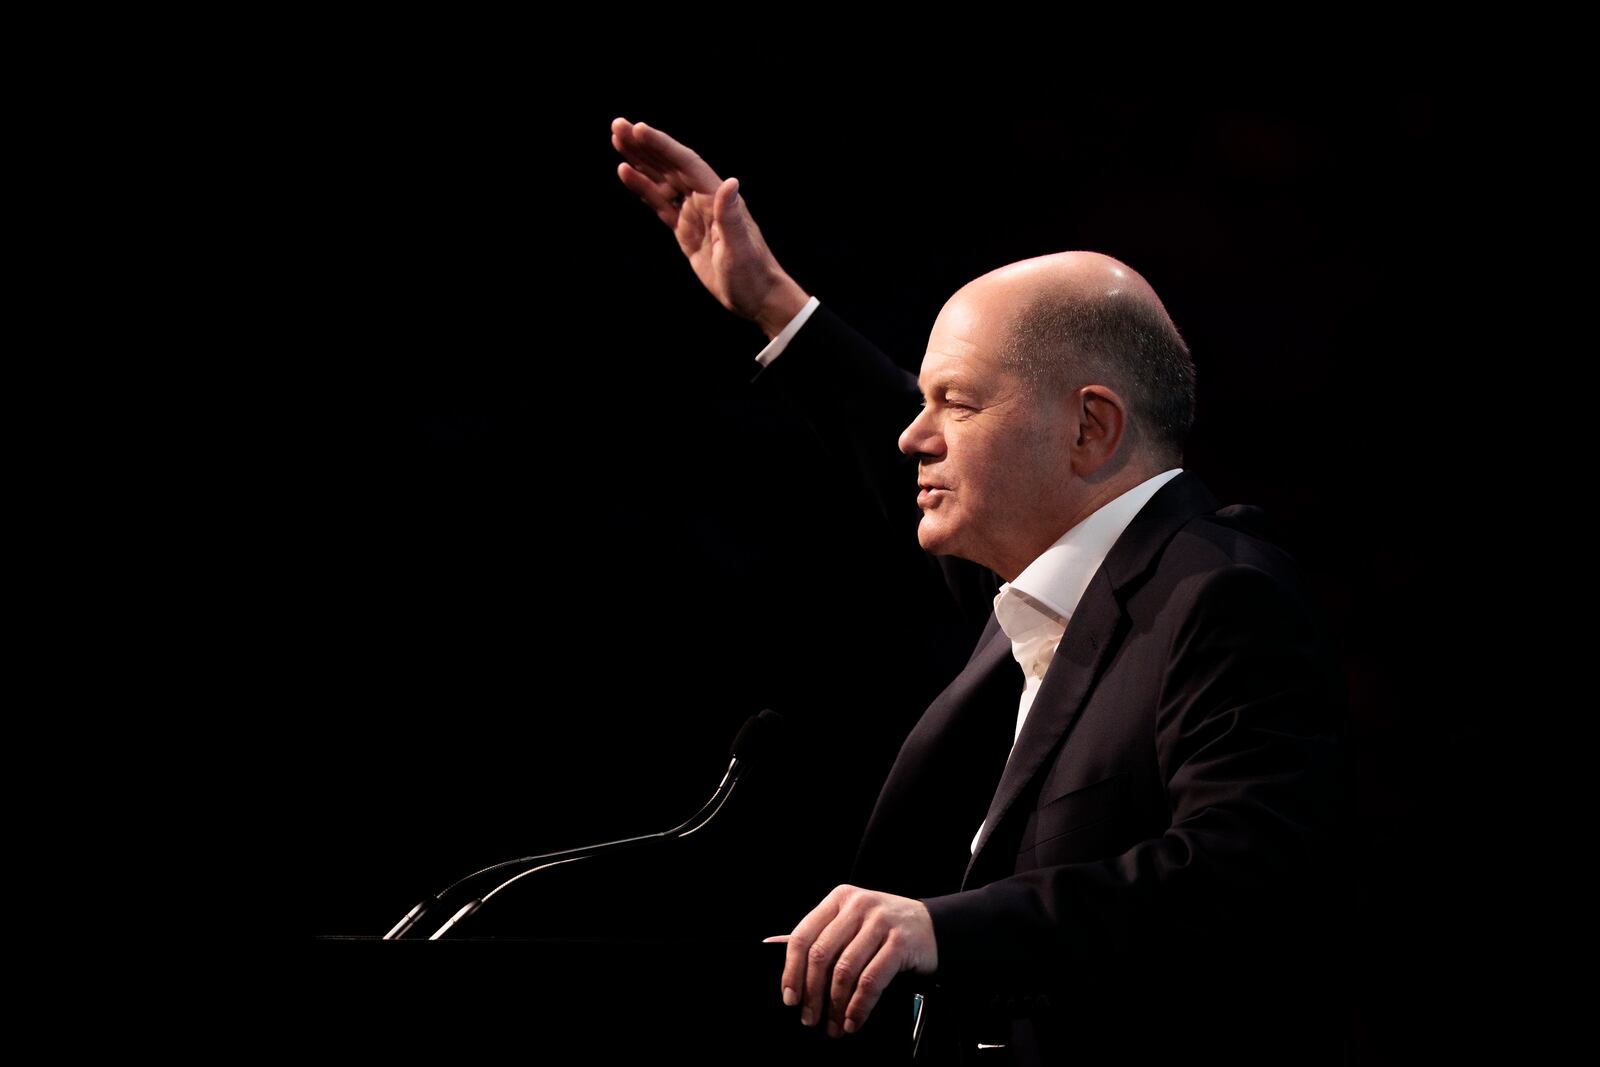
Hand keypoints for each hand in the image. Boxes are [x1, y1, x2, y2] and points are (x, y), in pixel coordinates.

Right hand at [610, 116, 808, 338]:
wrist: (756, 296)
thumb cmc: (752, 273)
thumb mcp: (740, 248)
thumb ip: (731, 216)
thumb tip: (730, 182)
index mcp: (716, 197)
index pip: (686, 163)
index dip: (662, 145)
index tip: (638, 129)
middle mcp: (704, 199)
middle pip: (670, 165)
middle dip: (644, 145)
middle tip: (617, 126)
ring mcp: (693, 213)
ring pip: (662, 180)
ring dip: (640, 161)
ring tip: (616, 141)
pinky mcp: (685, 229)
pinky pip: (660, 203)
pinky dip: (643, 188)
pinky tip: (626, 173)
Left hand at [763, 884, 937, 1037]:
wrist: (933, 926)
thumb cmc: (884, 928)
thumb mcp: (850, 921)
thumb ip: (818, 933)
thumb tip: (771, 945)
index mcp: (839, 899)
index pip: (803, 935)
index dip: (792, 970)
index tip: (789, 998)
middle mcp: (858, 905)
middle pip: (821, 955)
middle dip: (812, 993)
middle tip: (809, 1019)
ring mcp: (881, 922)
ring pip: (845, 970)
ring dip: (835, 1005)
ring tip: (833, 1026)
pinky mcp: (900, 942)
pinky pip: (871, 980)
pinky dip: (859, 1006)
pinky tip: (853, 1020)